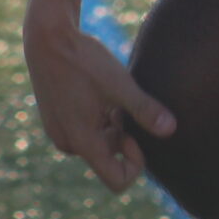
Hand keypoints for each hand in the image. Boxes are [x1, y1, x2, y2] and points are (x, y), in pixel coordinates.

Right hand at [23, 14, 176, 193]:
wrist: (47, 37)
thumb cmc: (83, 60)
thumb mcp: (120, 84)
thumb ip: (144, 109)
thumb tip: (172, 130)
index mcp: (82, 142)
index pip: (117, 180)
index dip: (135, 163)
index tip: (136, 134)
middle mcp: (67, 144)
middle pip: (108, 159)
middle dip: (122, 137)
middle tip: (121, 104)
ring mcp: (59, 133)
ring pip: (98, 143)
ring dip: (110, 126)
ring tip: (109, 96)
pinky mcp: (56, 121)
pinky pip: (85, 131)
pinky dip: (98, 118)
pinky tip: (98, 92)